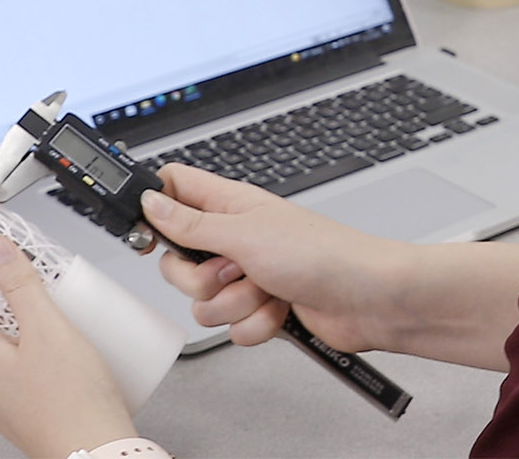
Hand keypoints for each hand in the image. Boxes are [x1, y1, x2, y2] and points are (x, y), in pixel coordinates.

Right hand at [145, 164, 412, 352]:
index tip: (150, 234)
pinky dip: (256, 325)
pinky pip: (232, 328)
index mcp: (231, 205)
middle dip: (200, 279)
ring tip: (268, 288)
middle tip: (231, 270)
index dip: (155, 208)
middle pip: (179, 262)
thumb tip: (150, 202)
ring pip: (205, 303)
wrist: (368, 301)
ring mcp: (249, 276)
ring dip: (236, 304)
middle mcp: (237, 239)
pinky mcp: (262, 309)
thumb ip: (192, 223)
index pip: (175, 190)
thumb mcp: (246, 234)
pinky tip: (281, 310)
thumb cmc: (322, 253)